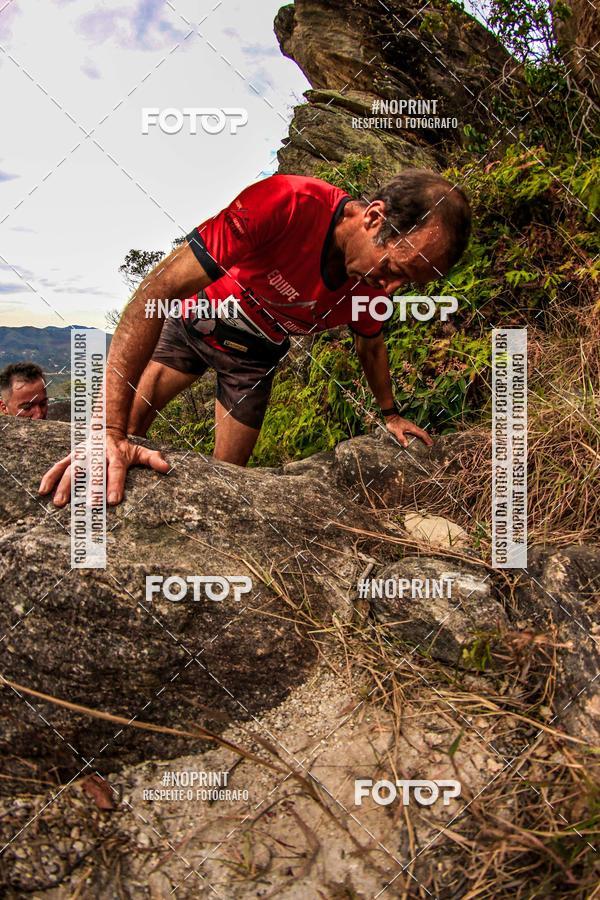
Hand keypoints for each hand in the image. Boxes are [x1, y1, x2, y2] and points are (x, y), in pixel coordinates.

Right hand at [38, 430, 170, 506]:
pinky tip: (42, 491)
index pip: (116, 471)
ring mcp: (82, 455)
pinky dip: (49, 478)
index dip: (115, 485)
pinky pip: (58, 467)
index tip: (114, 501)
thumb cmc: (124, 447)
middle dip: (90, 488)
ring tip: (60, 503)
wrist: (106, 427)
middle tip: (89, 505)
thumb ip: (153, 459)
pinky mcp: (71, 457)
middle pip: (93, 472)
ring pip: (72, 470)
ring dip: (65, 486)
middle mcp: (97, 455)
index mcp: (115, 455)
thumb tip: (167, 468)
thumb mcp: (140, 451)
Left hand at [385, 414, 432, 447]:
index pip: (422, 434)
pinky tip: (419, 438)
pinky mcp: (409, 427)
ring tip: (427, 442)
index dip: (426, 439)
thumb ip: (401, 438)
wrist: (391, 417)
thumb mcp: (397, 432)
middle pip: (423, 433)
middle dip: (427, 438)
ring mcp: (411, 427)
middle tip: (431, 444)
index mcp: (412, 428)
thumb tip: (406, 445)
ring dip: (424, 437)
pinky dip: (420, 435)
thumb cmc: (394, 423)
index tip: (430, 443)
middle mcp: (413, 427)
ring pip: (420, 432)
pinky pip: (417, 432)